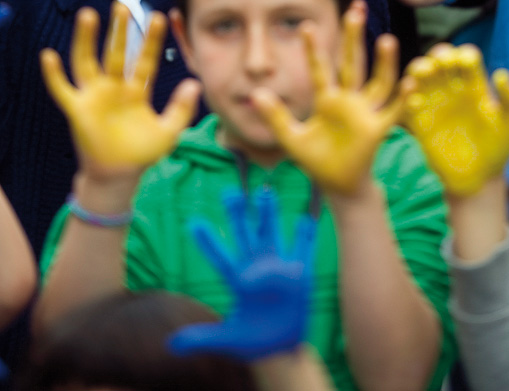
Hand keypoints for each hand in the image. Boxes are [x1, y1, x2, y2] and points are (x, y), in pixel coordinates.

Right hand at [40, 4, 200, 174]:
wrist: (118, 177)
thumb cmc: (142, 152)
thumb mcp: (168, 131)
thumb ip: (182, 109)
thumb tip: (196, 84)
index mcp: (137, 89)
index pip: (145, 59)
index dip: (151, 40)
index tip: (159, 17)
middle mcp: (114, 87)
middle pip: (115, 53)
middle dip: (118, 30)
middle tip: (122, 6)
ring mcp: (94, 96)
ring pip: (87, 62)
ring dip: (86, 40)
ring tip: (88, 15)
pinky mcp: (77, 109)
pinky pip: (63, 89)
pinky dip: (54, 74)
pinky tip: (49, 56)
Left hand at [169, 186, 315, 361]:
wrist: (281, 350)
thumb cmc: (252, 343)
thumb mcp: (227, 340)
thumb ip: (202, 339)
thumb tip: (170, 345)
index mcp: (239, 282)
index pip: (221, 258)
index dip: (208, 243)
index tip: (193, 223)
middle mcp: (257, 269)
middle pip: (245, 236)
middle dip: (238, 215)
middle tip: (230, 192)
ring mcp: (279, 269)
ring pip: (271, 234)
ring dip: (269, 214)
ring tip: (265, 192)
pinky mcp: (301, 275)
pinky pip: (303, 249)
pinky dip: (304, 235)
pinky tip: (304, 218)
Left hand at [252, 11, 404, 195]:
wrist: (337, 185)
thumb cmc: (315, 159)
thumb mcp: (291, 138)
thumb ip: (275, 116)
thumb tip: (255, 93)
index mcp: (326, 99)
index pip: (320, 69)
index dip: (314, 49)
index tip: (306, 26)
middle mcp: (348, 100)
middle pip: (352, 63)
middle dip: (353, 38)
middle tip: (356, 10)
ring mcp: (365, 113)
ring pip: (377, 82)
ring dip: (384, 63)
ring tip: (388, 40)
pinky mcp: (377, 130)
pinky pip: (393, 112)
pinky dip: (403, 99)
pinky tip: (410, 82)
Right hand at [402, 45, 508, 196]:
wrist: (478, 180)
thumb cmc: (497, 149)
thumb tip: (502, 73)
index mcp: (474, 84)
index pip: (466, 58)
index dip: (464, 55)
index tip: (466, 63)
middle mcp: (451, 88)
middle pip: (440, 60)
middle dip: (440, 55)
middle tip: (442, 62)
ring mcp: (433, 103)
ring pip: (420, 76)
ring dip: (419, 68)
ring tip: (423, 72)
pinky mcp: (419, 121)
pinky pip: (407, 103)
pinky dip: (407, 96)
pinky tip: (414, 99)